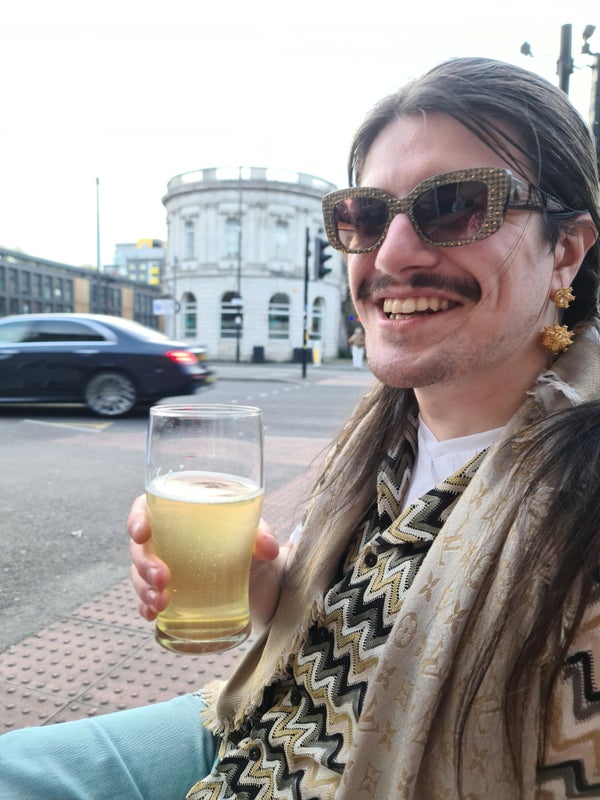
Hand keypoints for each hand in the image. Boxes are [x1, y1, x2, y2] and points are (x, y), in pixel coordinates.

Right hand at [127, 494, 280, 622]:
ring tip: (161, 603)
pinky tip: (152, 615)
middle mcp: (166, 539)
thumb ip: (261, 535)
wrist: (262, 580)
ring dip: (144, 589)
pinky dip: (146, 606)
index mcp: (181, 514)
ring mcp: (165, 566)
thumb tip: (268, 547)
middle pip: (140, 546)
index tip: (141, 534)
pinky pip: (147, 598)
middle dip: (144, 564)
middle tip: (163, 579)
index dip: (137, 518)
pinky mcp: (170, 593)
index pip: (146, 507)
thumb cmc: (250, 545)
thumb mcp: (256, 536)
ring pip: (139, 574)